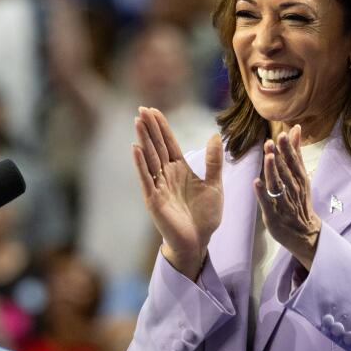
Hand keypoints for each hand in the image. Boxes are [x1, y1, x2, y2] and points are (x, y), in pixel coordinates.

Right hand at [132, 107, 222, 280]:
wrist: (199, 241)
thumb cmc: (205, 216)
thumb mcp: (214, 185)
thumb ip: (213, 162)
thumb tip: (215, 136)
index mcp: (180, 170)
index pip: (168, 143)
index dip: (162, 127)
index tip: (153, 110)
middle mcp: (166, 175)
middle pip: (156, 146)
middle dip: (150, 128)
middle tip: (141, 108)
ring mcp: (158, 186)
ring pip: (150, 158)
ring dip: (143, 139)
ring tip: (137, 121)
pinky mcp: (154, 200)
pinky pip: (146, 178)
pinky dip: (141, 164)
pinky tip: (135, 148)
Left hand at [253, 125, 320, 270]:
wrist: (306, 233)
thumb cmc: (300, 201)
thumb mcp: (301, 176)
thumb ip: (296, 153)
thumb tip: (295, 129)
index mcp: (299, 179)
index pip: (293, 162)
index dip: (287, 149)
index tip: (281, 135)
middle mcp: (293, 190)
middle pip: (285, 172)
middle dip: (278, 157)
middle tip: (271, 142)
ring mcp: (284, 204)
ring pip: (278, 186)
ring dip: (272, 173)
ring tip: (267, 158)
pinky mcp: (274, 217)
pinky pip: (268, 204)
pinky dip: (262, 194)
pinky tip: (255, 183)